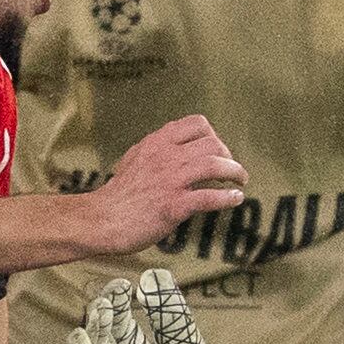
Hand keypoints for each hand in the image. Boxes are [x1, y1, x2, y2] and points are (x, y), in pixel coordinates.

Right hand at [76, 114, 245, 253]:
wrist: (102, 219)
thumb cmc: (119, 193)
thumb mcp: (135, 158)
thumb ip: (157, 148)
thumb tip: (176, 142)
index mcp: (157, 142)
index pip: (197, 123)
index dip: (214, 135)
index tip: (218, 150)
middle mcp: (166, 157)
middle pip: (212, 144)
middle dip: (229, 156)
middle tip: (233, 169)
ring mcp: (171, 180)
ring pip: (215, 166)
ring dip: (235, 172)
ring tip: (241, 181)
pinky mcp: (174, 205)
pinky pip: (210, 197)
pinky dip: (228, 198)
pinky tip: (235, 199)